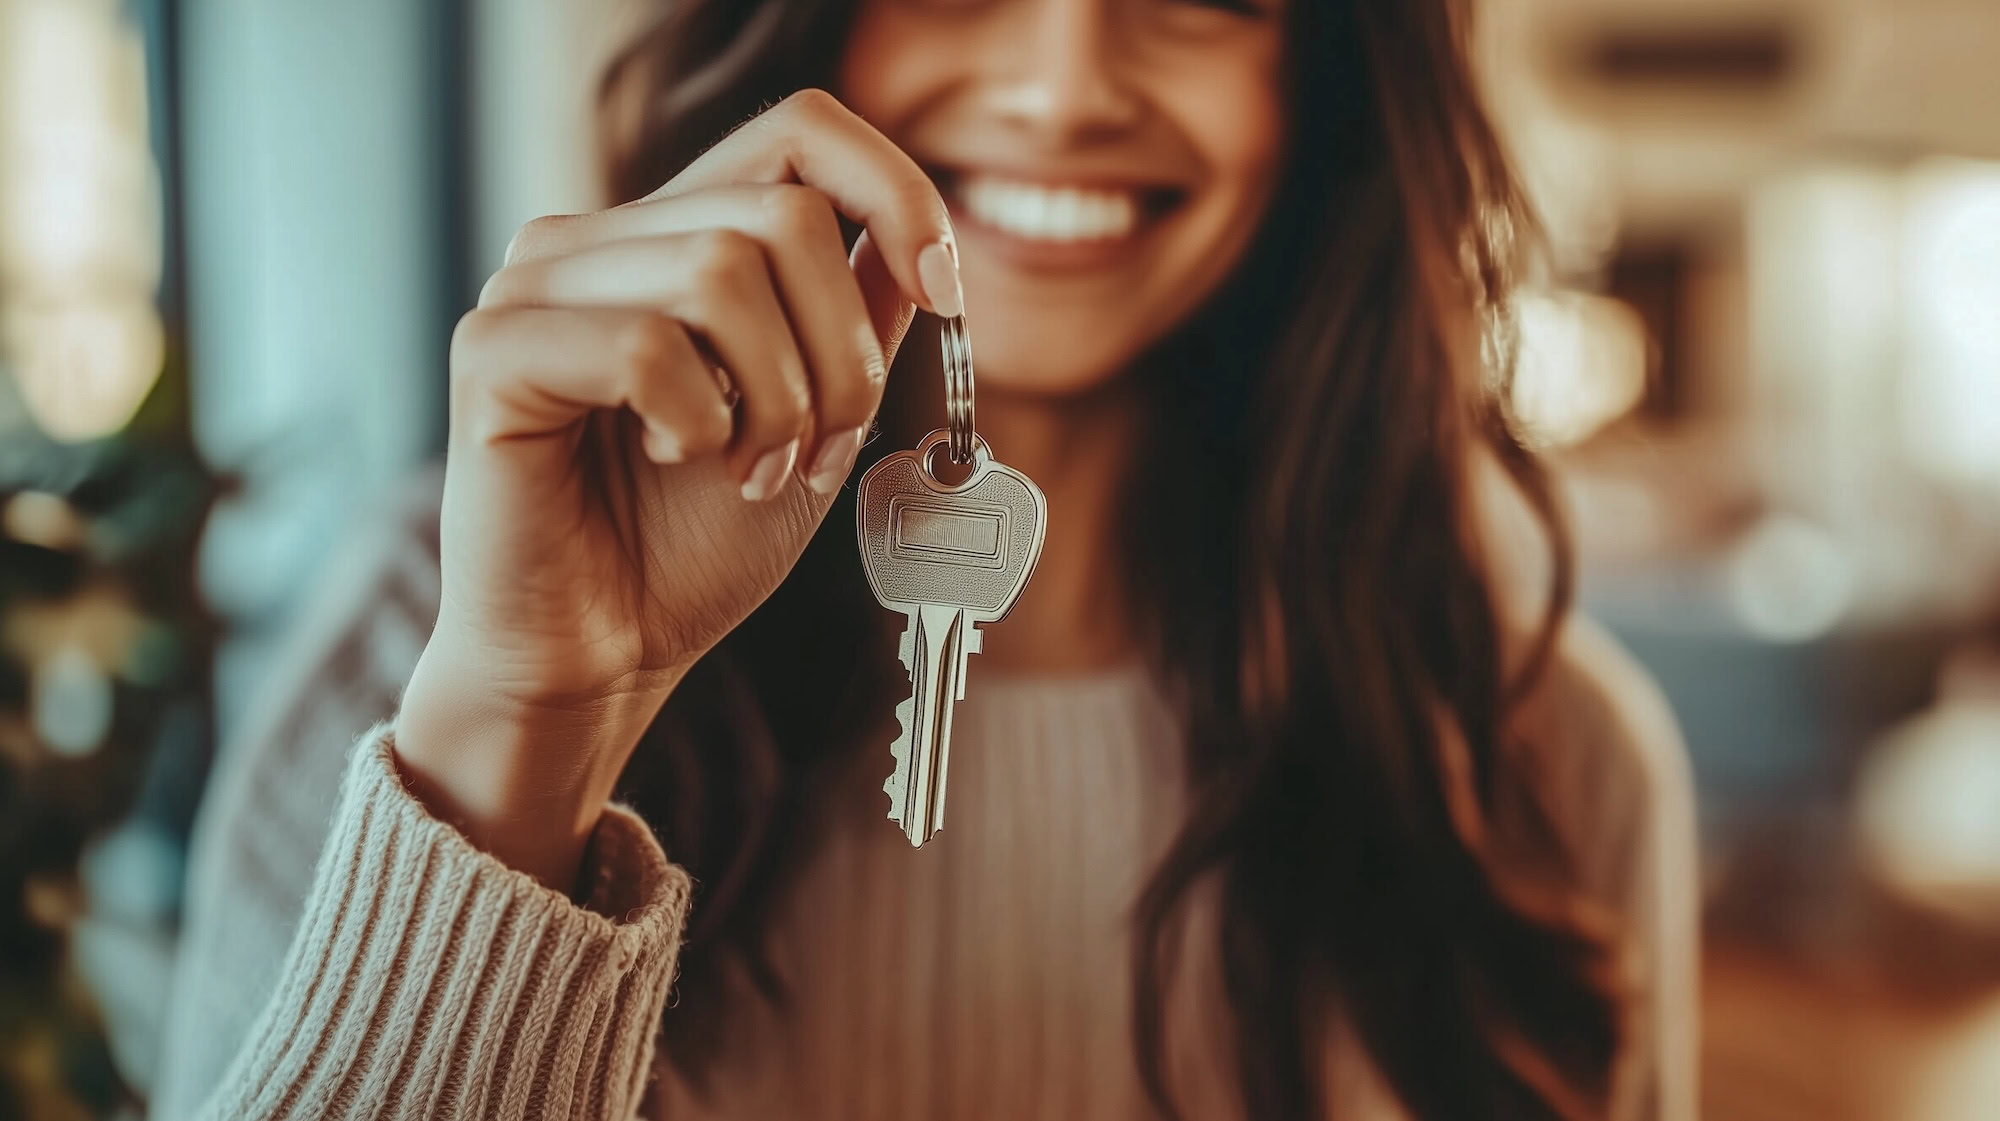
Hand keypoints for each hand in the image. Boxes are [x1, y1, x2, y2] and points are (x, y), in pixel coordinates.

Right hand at [393, 89, 960, 887]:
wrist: (603, 656)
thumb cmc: (694, 545)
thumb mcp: (816, 418)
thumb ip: (857, 321)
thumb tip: (919, 243)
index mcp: (675, 236)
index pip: (799, 131)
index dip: (895, 194)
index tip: (943, 298)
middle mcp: (599, 238)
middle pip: (783, 217)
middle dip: (840, 356)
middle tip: (815, 452)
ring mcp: (536, 284)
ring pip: (720, 273)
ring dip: (775, 401)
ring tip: (749, 469)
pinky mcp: (494, 351)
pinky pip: (643, 344)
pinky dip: (692, 423)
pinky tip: (667, 461)